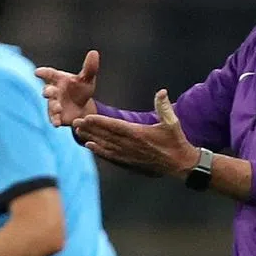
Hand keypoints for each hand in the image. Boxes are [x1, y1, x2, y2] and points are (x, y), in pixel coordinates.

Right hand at [35, 50, 99, 126]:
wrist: (83, 108)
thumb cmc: (81, 89)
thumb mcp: (87, 78)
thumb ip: (89, 67)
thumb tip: (94, 53)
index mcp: (58, 79)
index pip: (49, 74)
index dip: (43, 73)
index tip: (37, 72)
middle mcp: (53, 91)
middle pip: (48, 90)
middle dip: (47, 91)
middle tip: (49, 92)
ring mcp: (54, 105)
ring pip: (50, 106)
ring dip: (53, 107)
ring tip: (58, 108)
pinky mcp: (57, 117)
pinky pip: (54, 119)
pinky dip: (55, 121)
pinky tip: (57, 124)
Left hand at [73, 89, 198, 176]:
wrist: (180, 164)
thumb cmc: (176, 141)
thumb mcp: (172, 122)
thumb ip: (164, 107)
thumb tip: (161, 92)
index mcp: (139, 134)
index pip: (115, 127)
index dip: (100, 123)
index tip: (87, 117)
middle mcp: (131, 146)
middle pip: (106, 137)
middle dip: (90, 129)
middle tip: (75, 123)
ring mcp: (129, 156)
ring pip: (106, 147)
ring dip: (91, 139)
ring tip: (78, 133)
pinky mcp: (130, 163)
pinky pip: (111, 157)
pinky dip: (100, 151)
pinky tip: (90, 147)